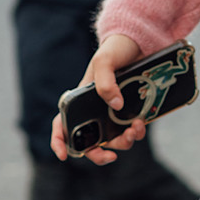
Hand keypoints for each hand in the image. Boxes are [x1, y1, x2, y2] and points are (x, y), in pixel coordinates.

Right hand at [50, 33, 146, 165]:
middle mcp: (93, 112)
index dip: (59, 142)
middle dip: (99, 154)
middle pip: (89, 143)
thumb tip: (115, 107)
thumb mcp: (104, 60)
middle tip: (111, 155)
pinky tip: (140, 124)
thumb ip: (105, 82)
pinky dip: (135, 133)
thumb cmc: (114, 50)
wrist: (139, 43)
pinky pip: (130, 132)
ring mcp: (112, 115)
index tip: (63, 155)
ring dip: (123, 142)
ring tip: (134, 129)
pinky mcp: (129, 115)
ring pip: (113, 141)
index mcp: (79, 101)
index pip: (62, 125)